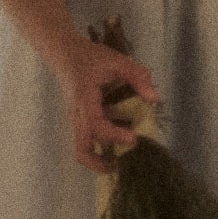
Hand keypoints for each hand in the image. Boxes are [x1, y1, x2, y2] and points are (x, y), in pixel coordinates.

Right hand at [57, 37, 158, 171]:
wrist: (63, 53)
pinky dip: (99, 146)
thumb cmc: (89, 56)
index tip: (134, 137)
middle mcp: (77, 115)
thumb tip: (153, 98)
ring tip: (121, 159)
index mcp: (85, 101)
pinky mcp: (78, 119)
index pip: (96, 126)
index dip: (114, 135)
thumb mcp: (116, 61)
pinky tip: (118, 141)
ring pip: (81, 147)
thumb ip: (137, 76)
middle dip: (99, 163)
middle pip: (80, 149)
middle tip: (122, 165)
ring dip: (99, 158)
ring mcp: (75, 119)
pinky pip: (85, 139)